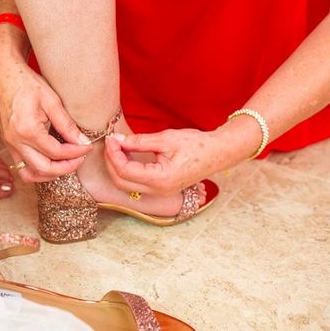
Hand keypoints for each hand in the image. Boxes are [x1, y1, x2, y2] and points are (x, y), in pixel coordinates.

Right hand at [0, 33, 91, 182]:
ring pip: (29, 174)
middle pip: (43, 169)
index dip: (75, 153)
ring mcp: (9, 144)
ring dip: (49, 174)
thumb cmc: (26, 83)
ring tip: (66, 163)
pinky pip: (22, 166)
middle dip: (65, 168)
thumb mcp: (51, 100)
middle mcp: (15, 141)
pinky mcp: (8, 143)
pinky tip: (51, 160)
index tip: (87, 147)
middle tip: (79, 158)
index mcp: (27, 130)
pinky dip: (38, 169)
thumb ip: (66, 124)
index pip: (56, 152)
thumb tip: (81, 142)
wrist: (3, 75)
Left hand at [104, 120, 259, 195]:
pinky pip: (137, 184)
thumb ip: (139, 141)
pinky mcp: (162, 189)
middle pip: (121, 182)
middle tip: (111, 143)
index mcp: (160, 179)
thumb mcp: (165, 138)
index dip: (113, 154)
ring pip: (127, 185)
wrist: (218, 153)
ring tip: (117, 147)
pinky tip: (127, 155)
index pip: (124, 170)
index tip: (111, 138)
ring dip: (118, 167)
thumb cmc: (196, 144)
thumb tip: (118, 140)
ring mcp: (160, 192)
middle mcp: (159, 190)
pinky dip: (127, 170)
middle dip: (111, 161)